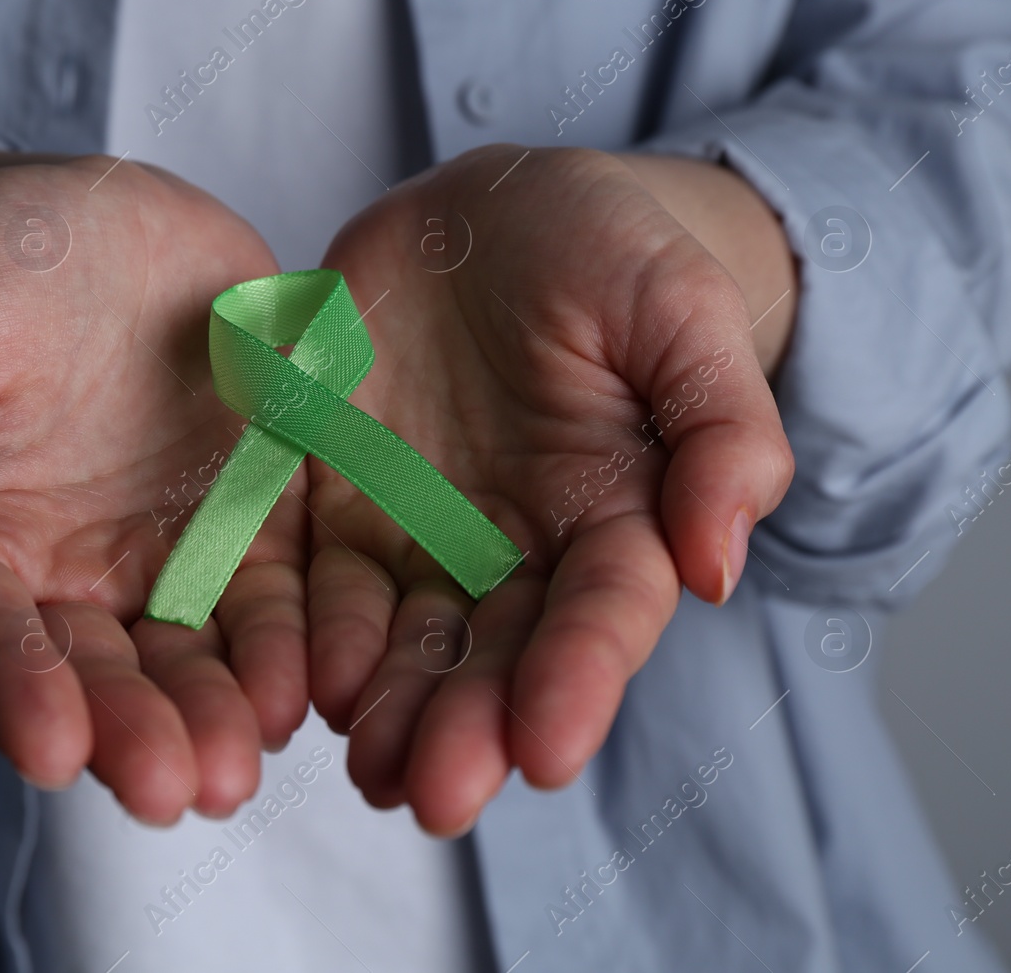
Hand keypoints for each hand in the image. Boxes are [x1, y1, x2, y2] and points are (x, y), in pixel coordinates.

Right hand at [0, 151, 309, 822]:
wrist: (88, 219)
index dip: (17, 691)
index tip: (53, 747)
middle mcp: (73, 575)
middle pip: (103, 673)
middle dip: (138, 732)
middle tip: (180, 788)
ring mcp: (172, 552)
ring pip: (197, 652)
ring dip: (223, 712)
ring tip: (245, 758)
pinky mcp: (258, 517)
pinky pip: (282, 589)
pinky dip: (299, 638)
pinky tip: (316, 680)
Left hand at [304, 145, 795, 833]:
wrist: (489, 214)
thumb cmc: (604, 250)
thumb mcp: (679, 308)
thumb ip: (717, 429)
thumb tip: (718, 566)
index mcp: (610, 516)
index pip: (600, 614)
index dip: (578, 681)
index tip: (550, 751)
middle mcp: (511, 550)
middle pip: (493, 655)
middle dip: (468, 728)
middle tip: (435, 796)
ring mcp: (416, 533)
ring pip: (400, 640)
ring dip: (385, 709)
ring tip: (367, 766)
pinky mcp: (332, 503)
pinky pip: (310, 575)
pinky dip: (302, 632)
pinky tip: (292, 682)